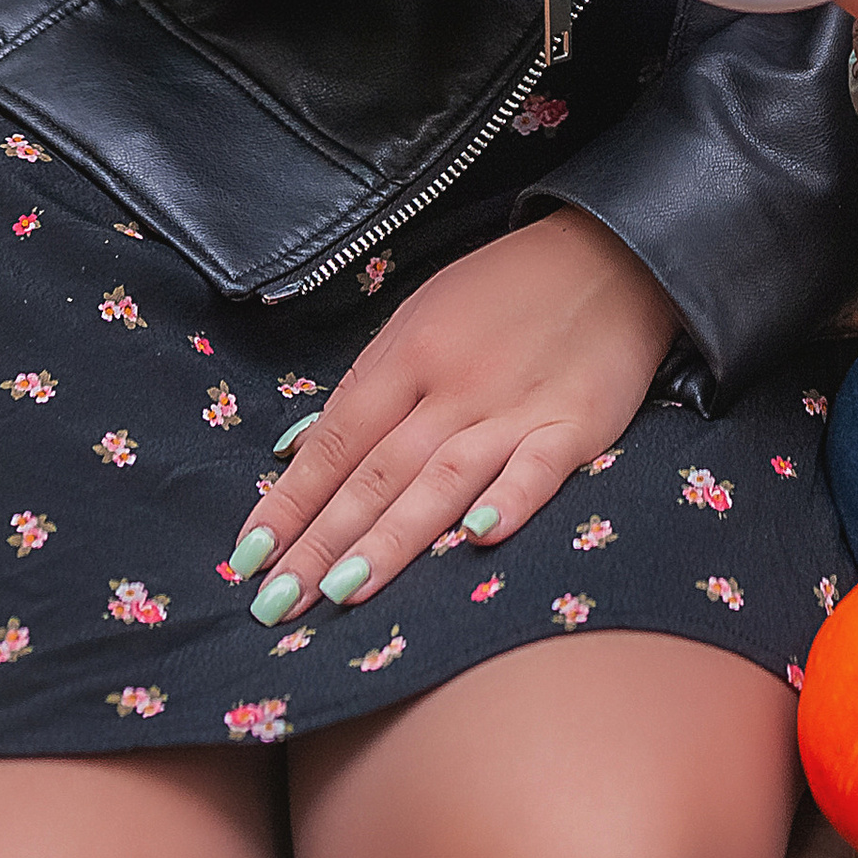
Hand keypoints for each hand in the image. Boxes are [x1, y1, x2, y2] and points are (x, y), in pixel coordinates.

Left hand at [224, 208, 676, 622]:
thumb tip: (295, 452)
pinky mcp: (577, 423)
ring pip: (442, 480)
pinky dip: (510, 500)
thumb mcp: (421, 316)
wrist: (610, 253)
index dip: (291, 500)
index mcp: (409, 354)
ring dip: (391, 538)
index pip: (336, 439)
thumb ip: (365, 387)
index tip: (247, 558)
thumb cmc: (504, 293)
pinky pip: (539, 467)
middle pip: (378, 471)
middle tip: (275, 604)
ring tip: (342, 592)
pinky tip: (479, 538)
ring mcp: (516, 405)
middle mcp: (454, 384)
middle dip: (321, 541)